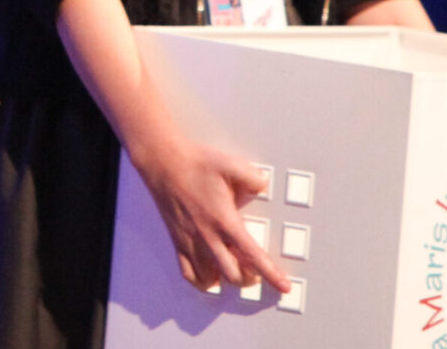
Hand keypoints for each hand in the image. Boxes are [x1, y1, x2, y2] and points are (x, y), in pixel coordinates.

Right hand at [132, 137, 291, 293]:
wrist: (163, 161)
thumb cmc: (194, 162)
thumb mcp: (231, 164)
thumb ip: (254, 178)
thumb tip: (263, 186)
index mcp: (224, 220)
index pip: (253, 255)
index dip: (271, 274)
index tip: (283, 286)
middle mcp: (207, 235)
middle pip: (233, 275)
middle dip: (250, 278)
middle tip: (256, 270)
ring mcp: (190, 240)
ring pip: (210, 279)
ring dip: (226, 279)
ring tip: (235, 270)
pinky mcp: (177, 240)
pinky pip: (188, 273)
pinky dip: (201, 280)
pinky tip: (209, 275)